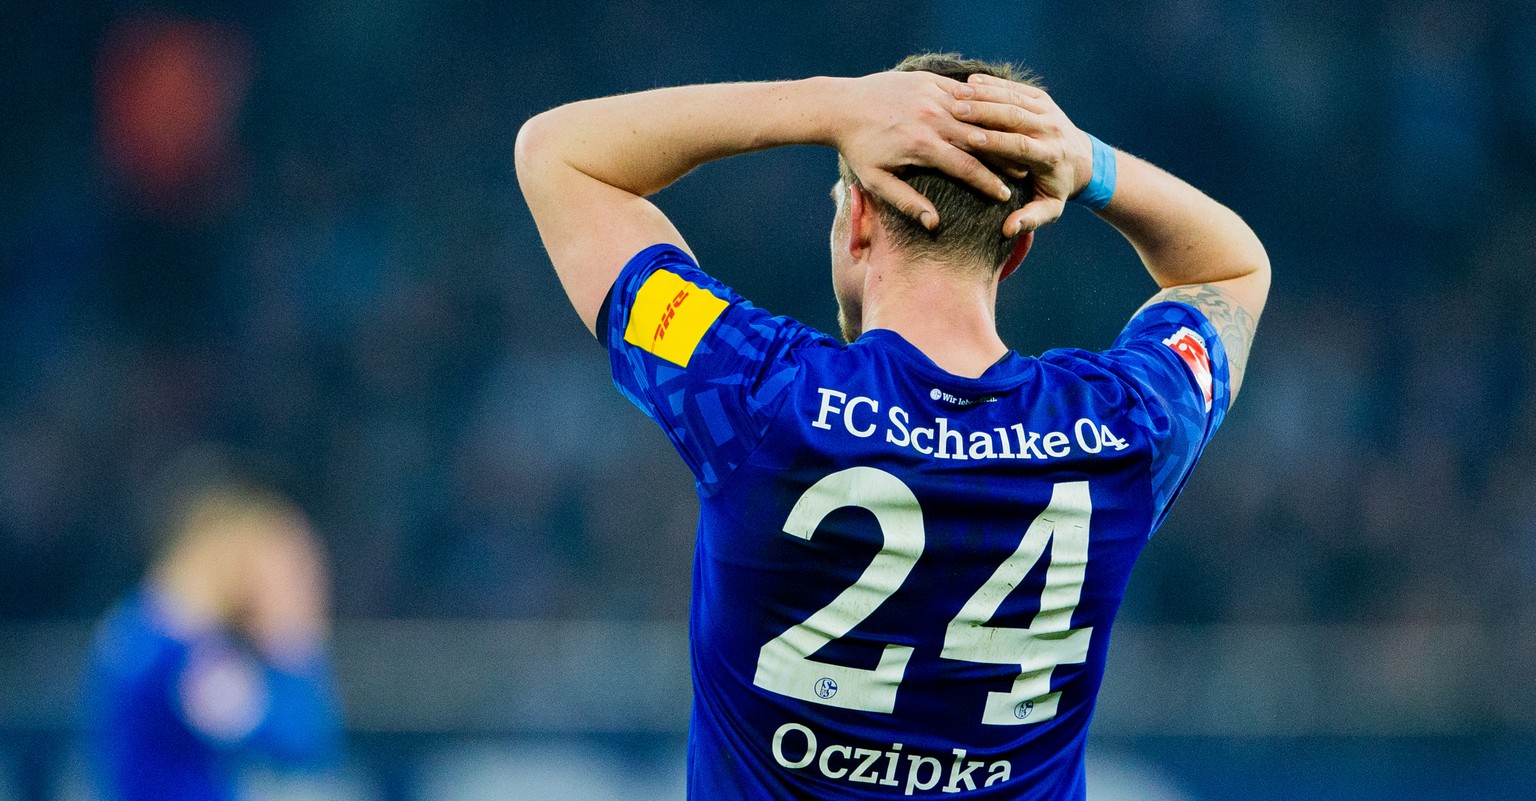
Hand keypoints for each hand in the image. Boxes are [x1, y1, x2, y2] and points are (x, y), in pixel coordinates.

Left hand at [831, 71, 1014, 228]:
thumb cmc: (858, 150)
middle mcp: (931, 118)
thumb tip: (934, 223)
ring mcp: (931, 95)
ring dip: (996, 130)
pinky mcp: (929, 80)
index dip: (989, 183)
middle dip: (1003, 157)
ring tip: (1014, 144)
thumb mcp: (877, 181)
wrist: (841, 106)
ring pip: (974, 114)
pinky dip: (979, 106)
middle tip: (1022, 172)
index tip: (1006, 196)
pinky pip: (962, 94)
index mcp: (921, 145)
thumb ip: (907, 202)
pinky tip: (993, 118)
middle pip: (979, 140)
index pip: (966, 167)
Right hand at [948, 74, 1095, 235]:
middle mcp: (1050, 128)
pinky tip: (968, 83)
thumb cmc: (1057, 189)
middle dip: (985, 112)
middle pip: (1015, 116)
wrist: (1082, 160)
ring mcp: (1047, 110)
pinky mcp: (1041, 98)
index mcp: (1050, 155)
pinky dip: (992, 84)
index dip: (996, 141)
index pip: (1021, 145)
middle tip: (955, 110)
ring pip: (1013, 97)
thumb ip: (1030, 220)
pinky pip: (1015, 87)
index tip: (970, 139)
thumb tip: (1008, 230)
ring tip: (956, 95)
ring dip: (984, 95)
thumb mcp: (1049, 209)